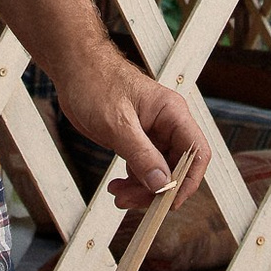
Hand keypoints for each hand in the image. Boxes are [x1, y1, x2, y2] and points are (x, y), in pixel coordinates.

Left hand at [50, 50, 210, 212]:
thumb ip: (141, 155)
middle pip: (178, 167)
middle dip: (158, 189)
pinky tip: (117, 187)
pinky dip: (133, 182)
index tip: (169, 202)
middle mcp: (168, 125)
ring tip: (119, 196)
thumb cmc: (96, 84)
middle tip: (131, 201)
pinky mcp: (137, 140)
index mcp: (172, 114)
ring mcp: (153, 133)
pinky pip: (145, 168)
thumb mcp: (117, 124)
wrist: (74, 69)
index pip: (197, 153)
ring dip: (143, 189)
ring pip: (160, 172)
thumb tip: (162, 184)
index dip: (188, 181)